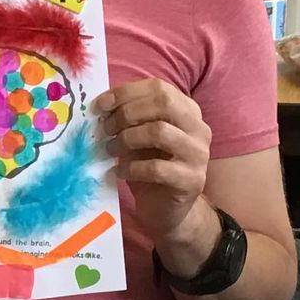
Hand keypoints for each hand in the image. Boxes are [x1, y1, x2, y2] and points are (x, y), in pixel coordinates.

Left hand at [94, 79, 210, 254]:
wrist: (169, 211)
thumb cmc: (151, 169)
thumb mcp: (139, 138)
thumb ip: (129, 119)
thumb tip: (102, 105)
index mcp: (188, 111)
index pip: (159, 88)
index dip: (126, 93)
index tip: (100, 105)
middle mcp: (199, 128)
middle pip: (163, 104)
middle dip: (127, 113)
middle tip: (106, 129)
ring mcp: (199, 155)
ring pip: (159, 132)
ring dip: (126, 139)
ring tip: (110, 150)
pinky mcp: (192, 181)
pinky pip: (156, 168)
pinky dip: (131, 168)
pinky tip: (119, 172)